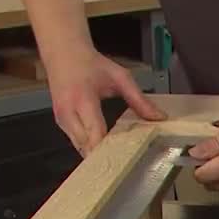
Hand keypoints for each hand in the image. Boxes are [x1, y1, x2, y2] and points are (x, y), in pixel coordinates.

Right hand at [47, 49, 165, 155]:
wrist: (62, 52)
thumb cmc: (91, 64)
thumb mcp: (120, 77)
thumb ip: (139, 99)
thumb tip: (159, 117)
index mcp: (83, 99)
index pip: (95, 132)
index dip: (108, 149)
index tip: (126, 160)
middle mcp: (68, 112)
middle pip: (85, 146)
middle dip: (104, 157)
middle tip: (126, 166)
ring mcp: (61, 119)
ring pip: (79, 147)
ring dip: (95, 155)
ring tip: (117, 161)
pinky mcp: (60, 123)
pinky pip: (75, 142)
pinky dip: (88, 148)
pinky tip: (104, 151)